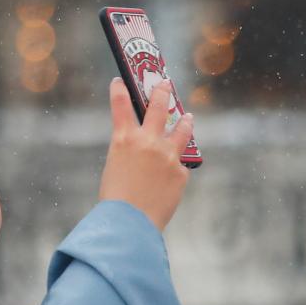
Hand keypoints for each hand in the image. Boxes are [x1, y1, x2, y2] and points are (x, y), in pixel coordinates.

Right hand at [98, 77, 193, 231]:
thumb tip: (149, 146)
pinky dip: (176, 168)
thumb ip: (132, 152)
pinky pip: (180, 165)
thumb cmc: (117, 199)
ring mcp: (168, 155)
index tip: (120, 81)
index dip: (119, 90)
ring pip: (182, 130)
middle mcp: (148, 141)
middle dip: (162, 92)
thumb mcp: (116, 166)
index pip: (119, 105)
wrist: (130, 223)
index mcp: (123, 139)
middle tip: (165, 82)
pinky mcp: (181, 172)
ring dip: (186, 121)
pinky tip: (171, 176)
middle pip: (159, 107)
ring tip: (189, 116)